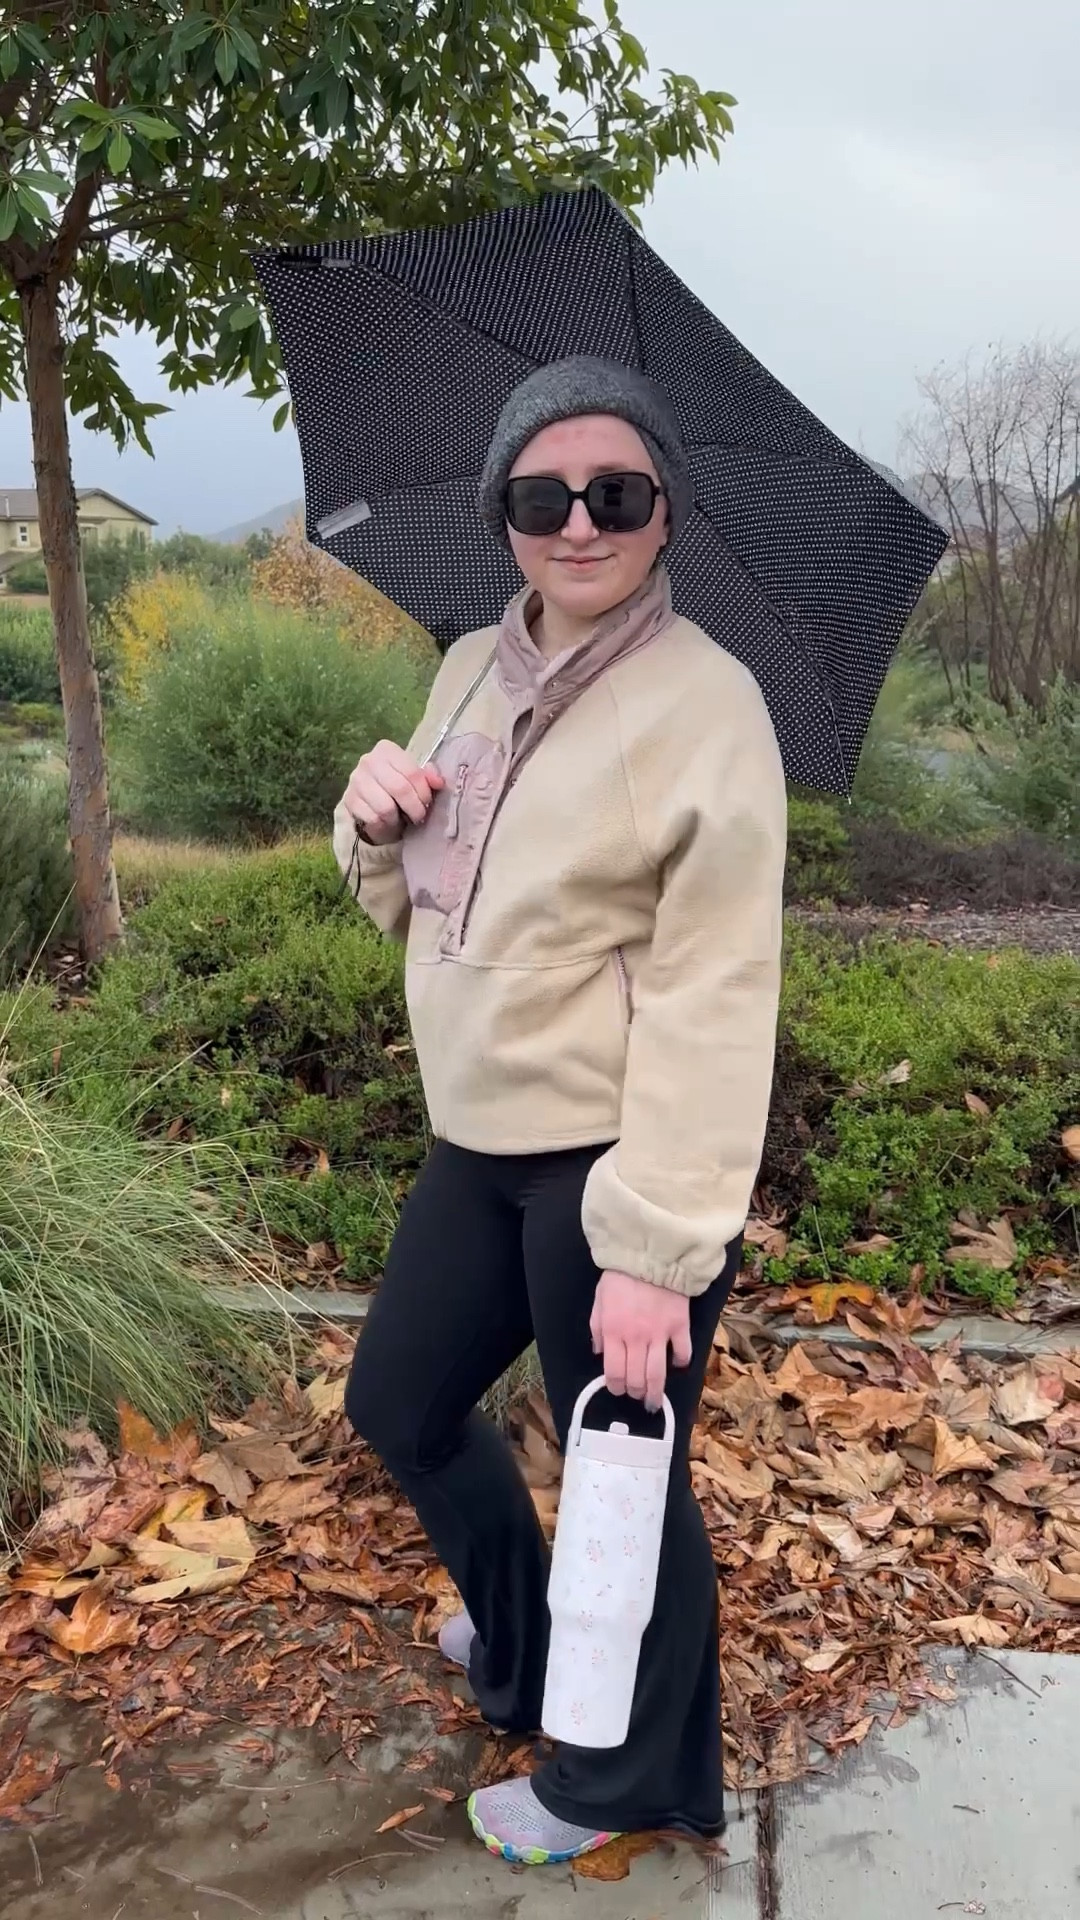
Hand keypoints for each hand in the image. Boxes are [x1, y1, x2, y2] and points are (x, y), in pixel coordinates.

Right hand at [341, 741, 444, 845]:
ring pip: (385, 807)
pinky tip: (386, 821)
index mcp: (386, 749)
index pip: (412, 772)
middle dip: (414, 807)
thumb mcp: (415, 780)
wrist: (369, 802)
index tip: (427, 802)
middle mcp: (368, 761)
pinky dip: (384, 825)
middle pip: (400, 789)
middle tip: (418, 815)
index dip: (424, 792)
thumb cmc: (397, 788)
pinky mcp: (349, 801)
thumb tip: (439, 782)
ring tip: (401, 817)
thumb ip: (427, 777)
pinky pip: (373, 819)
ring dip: (398, 818)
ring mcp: (356, 780)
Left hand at [590, 1271, 691, 1412]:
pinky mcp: (680, 1326)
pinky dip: (680, 1363)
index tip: (618, 1390)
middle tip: (637, 1397)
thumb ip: (597, 1328)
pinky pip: (683, 1353)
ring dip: (655, 1392)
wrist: (651, 1254)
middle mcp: (636, 1338)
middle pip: (636, 1379)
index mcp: (613, 1332)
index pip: (613, 1372)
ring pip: (657, 1375)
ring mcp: (660, 1334)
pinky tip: (677, 1365)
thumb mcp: (599, 1299)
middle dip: (635, 1394)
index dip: (615, 1387)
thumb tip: (599, 1352)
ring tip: (655, 1401)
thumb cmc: (622, 1275)